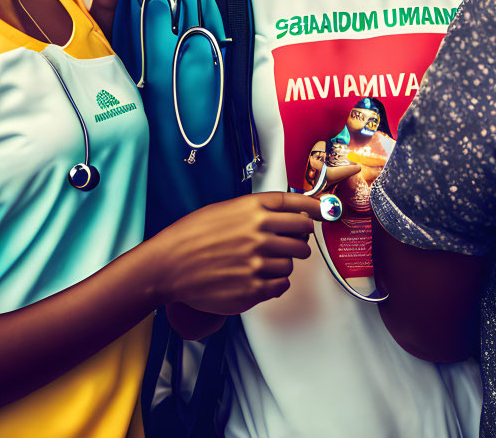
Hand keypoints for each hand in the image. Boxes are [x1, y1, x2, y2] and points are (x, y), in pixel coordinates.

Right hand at [149, 192, 319, 315]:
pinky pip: (281, 285)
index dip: (315, 208)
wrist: (169, 265)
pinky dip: (275, 283)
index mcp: (252, 209)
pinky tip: (257, 277)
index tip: (325, 212)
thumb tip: (286, 215)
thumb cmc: (192, 235)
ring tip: (260, 262)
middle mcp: (259, 233)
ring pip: (292, 263)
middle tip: (288, 243)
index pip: (297, 206)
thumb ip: (255, 211)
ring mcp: (258, 262)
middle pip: (302, 236)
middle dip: (299, 239)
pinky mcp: (254, 289)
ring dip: (283, 263)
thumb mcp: (224, 210)